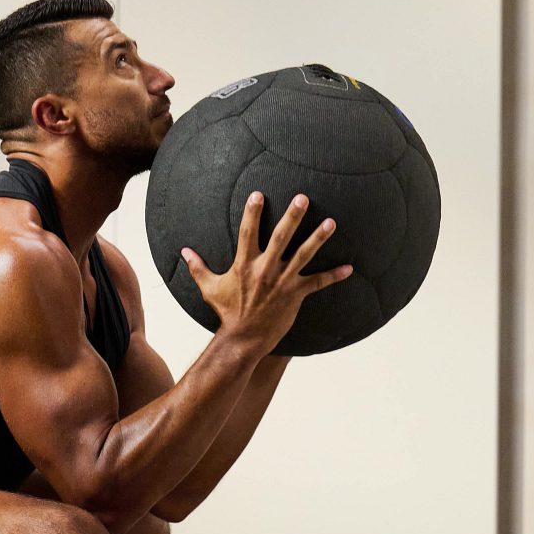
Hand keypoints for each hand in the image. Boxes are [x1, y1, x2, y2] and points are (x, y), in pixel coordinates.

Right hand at [180, 192, 352, 352]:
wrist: (243, 339)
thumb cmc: (227, 312)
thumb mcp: (209, 288)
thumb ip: (198, 267)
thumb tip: (183, 251)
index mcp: (244, 264)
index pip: (248, 232)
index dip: (252, 212)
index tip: (258, 194)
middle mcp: (265, 269)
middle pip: (281, 237)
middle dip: (292, 216)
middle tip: (303, 198)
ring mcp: (283, 282)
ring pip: (304, 255)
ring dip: (318, 238)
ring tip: (332, 223)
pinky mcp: (296, 295)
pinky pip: (318, 283)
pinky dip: (333, 276)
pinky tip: (349, 268)